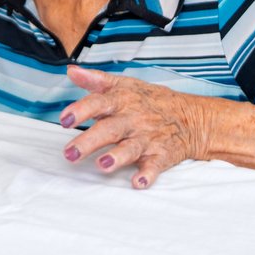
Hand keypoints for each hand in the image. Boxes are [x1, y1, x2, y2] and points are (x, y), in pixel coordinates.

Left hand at [59, 64, 211, 189]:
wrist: (189, 117)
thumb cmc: (149, 100)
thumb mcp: (124, 84)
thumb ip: (96, 80)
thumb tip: (71, 71)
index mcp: (121, 100)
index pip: (99, 103)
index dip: (81, 110)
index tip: (64, 119)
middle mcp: (133, 119)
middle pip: (110, 129)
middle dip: (89, 141)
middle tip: (70, 153)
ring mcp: (147, 138)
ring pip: (131, 148)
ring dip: (117, 157)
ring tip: (102, 165)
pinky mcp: (161, 155)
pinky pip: (155, 166)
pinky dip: (147, 174)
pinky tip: (138, 182)